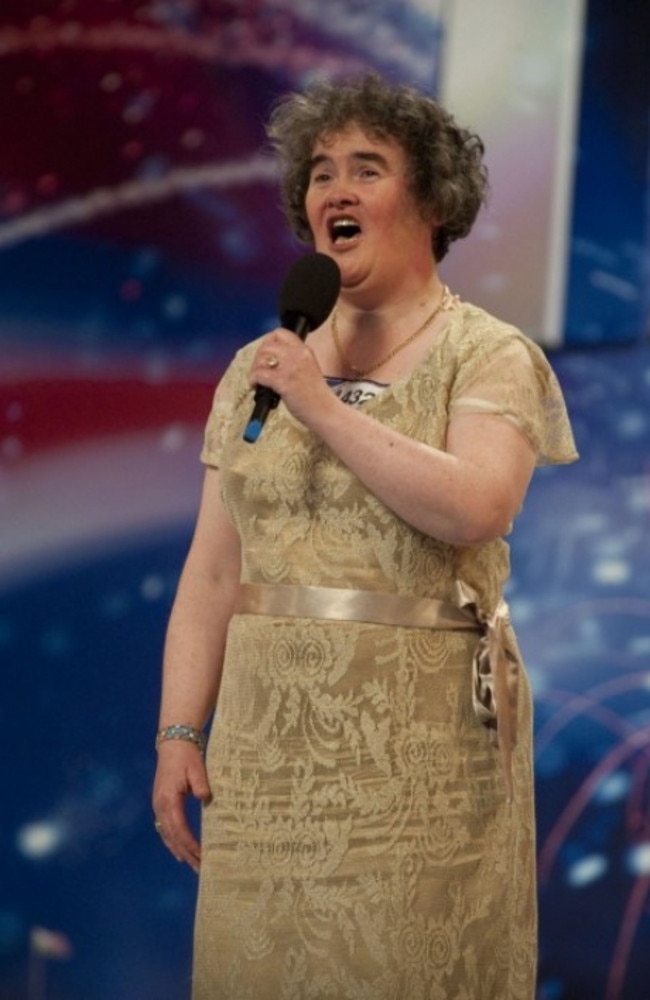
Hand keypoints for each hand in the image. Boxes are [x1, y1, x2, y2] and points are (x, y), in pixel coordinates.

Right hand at [152, 741, 211, 872]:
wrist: (174, 743)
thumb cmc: (188, 756)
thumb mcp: (197, 767)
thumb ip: (201, 784)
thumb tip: (205, 798)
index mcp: (168, 798)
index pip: (179, 828)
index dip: (190, 844)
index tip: (202, 855)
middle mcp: (160, 806)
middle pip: (172, 836)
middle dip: (186, 854)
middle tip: (201, 869)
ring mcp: (158, 806)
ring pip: (166, 835)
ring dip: (179, 851)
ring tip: (193, 866)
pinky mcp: (160, 804)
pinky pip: (164, 829)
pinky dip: (172, 842)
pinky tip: (179, 853)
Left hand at [248, 328, 332, 425]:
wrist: (325, 411)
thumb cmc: (316, 396)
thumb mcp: (309, 368)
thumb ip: (294, 360)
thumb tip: (272, 360)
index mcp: (305, 350)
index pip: (281, 333)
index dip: (268, 341)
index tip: (266, 354)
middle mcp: (298, 354)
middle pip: (268, 344)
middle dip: (258, 356)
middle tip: (259, 369)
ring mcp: (290, 368)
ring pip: (261, 358)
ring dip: (255, 369)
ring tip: (258, 380)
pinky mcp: (283, 382)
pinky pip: (259, 374)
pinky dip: (253, 380)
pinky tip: (256, 386)